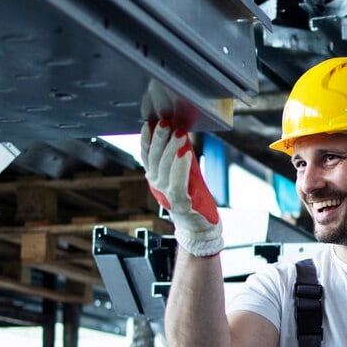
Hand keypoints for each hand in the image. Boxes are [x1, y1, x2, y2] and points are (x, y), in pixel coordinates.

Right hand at [140, 120, 222, 256]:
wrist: (199, 224)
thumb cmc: (192, 196)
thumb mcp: (182, 171)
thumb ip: (178, 154)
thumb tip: (178, 131)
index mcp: (154, 176)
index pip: (146, 154)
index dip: (147, 138)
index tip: (151, 122)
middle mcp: (156, 184)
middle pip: (154, 158)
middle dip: (160, 138)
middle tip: (166, 122)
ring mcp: (166, 194)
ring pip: (165, 168)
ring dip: (172, 148)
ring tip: (179, 133)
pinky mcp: (180, 202)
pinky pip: (177, 182)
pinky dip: (180, 166)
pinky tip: (185, 153)